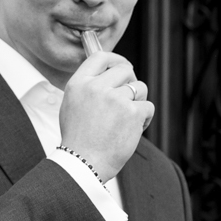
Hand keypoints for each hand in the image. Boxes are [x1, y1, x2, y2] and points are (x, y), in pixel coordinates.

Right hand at [59, 45, 153, 180]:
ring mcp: (115, 99)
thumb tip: (106, 73)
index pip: (101, 57)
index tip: (123, 65)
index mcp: (79, 83)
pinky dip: (145, 118)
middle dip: (131, 82)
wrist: (84, 163)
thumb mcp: (72, 105)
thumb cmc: (78, 139)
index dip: (116, 59)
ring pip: (140, 87)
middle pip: (126, 70)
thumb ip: (87, 87)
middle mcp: (96, 87)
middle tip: (129, 98)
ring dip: (139, 101)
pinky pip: (148, 106)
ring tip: (127, 119)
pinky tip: (133, 129)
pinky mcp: (132, 113)